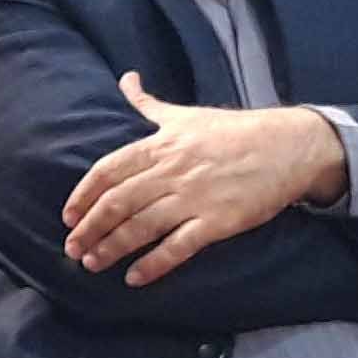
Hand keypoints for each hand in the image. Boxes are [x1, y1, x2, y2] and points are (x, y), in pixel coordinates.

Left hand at [63, 75, 350, 283]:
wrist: (288, 146)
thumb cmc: (235, 130)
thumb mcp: (187, 114)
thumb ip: (150, 104)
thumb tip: (125, 79)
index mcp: (162, 144)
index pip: (109, 170)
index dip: (84, 195)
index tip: (68, 216)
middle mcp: (172, 170)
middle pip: (118, 203)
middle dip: (90, 228)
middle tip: (72, 249)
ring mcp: (194, 197)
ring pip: (141, 226)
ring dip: (112, 248)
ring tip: (93, 264)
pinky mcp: (217, 221)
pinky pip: (177, 246)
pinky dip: (153, 264)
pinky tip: (134, 278)